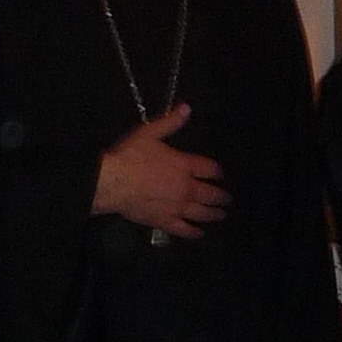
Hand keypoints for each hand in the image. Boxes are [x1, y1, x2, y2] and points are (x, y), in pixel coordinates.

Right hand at [93, 104, 229, 238]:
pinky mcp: (164, 221)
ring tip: (221, 215)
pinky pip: (183, 229)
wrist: (113, 182)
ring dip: (214, 214)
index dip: (218, 172)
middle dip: (221, 196)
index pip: (209, 169)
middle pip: (210, 193)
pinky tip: (199, 233)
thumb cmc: (130, 156)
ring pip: (201, 213)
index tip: (221, 175)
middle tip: (228, 200)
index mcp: (184, 165)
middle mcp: (185, 188)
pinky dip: (193, 232)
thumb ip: (170, 122)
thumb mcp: (150, 133)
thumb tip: (187, 108)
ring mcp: (176, 207)